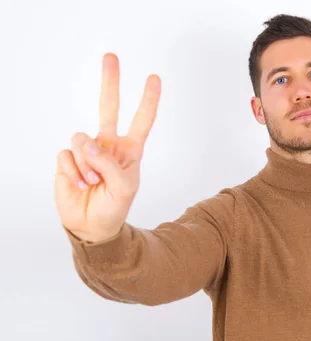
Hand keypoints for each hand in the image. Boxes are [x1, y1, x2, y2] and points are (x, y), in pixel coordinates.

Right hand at [54, 53, 160, 241]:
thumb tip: (86, 142)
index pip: (141, 120)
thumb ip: (108, 163)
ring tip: (93, 182)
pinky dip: (73, 172)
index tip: (154, 78)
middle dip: (110, 82)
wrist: (91, 225)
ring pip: (81, 139)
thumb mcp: (123, 187)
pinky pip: (66, 155)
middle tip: (111, 57)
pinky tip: (79, 184)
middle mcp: (108, 145)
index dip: (148, 100)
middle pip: (108, 107)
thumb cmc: (114, 206)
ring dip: (86, 164)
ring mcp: (87, 151)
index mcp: (130, 150)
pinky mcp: (68, 159)